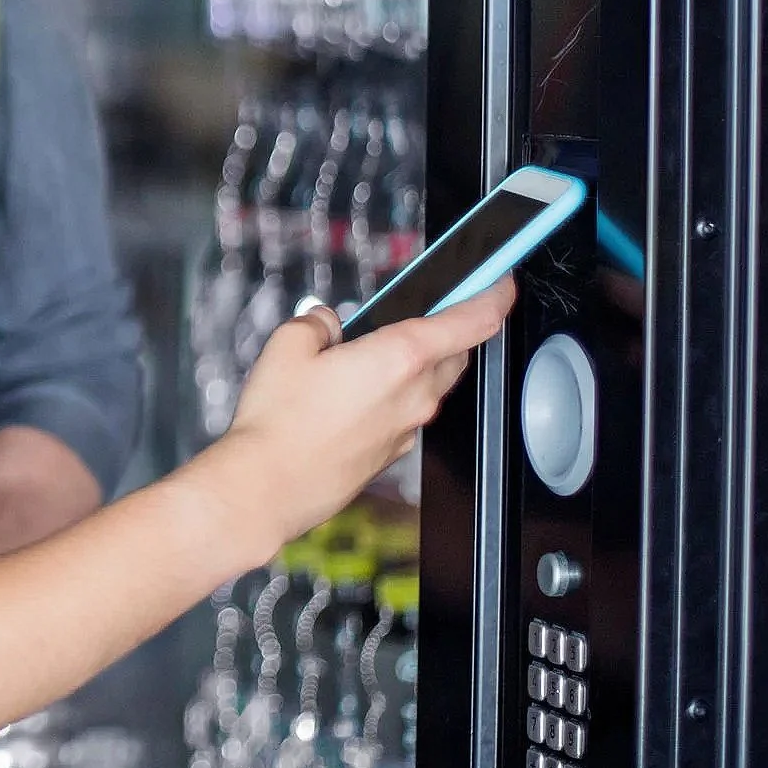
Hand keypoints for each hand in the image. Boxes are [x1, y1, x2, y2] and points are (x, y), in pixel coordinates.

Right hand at [197, 279, 516, 555]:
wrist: (266, 488)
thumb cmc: (278, 423)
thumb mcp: (288, 345)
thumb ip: (317, 322)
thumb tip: (326, 322)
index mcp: (400, 358)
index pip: (474, 320)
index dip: (495, 293)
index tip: (500, 279)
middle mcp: (415, 395)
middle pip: (457, 352)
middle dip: (452, 327)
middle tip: (430, 307)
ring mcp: (406, 428)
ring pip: (432, 384)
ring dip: (421, 362)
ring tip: (376, 350)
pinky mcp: (391, 453)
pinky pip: (407, 413)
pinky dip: (395, 395)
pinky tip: (355, 394)